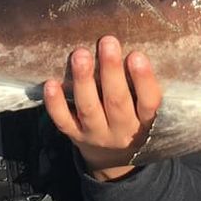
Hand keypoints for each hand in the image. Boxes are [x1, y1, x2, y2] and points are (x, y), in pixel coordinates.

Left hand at [44, 35, 161, 181]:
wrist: (113, 159)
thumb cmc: (132, 118)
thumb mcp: (144, 108)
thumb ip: (140, 84)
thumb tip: (129, 41)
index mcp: (145, 121)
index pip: (149, 102)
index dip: (143, 80)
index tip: (136, 55)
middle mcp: (122, 130)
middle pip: (116, 101)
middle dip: (111, 71)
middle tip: (107, 42)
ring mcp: (96, 134)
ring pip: (89, 109)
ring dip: (84, 81)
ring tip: (80, 54)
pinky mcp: (75, 135)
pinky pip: (64, 121)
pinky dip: (56, 104)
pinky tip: (51, 84)